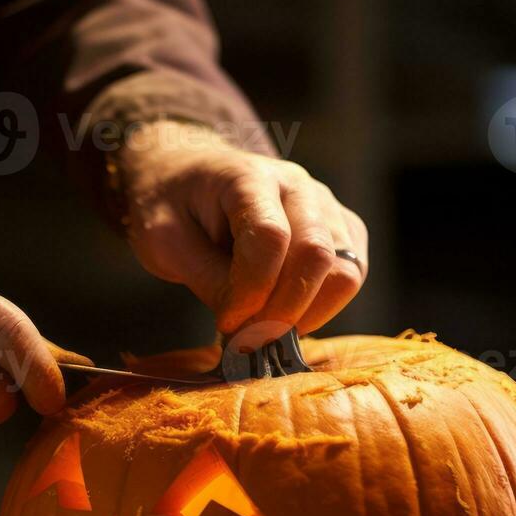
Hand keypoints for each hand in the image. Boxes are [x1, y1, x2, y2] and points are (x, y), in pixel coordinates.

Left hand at [111, 119, 367, 337]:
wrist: (188, 175)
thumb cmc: (171, 205)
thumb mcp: (164, 241)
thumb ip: (206, 278)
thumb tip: (246, 326)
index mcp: (248, 177)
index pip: (270, 238)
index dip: (251, 292)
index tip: (226, 325)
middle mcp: (298, 186)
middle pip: (316, 256)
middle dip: (281, 312)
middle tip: (245, 341)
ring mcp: (325, 206)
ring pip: (344, 271)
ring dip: (304, 314)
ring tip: (261, 330)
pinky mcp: (341, 229)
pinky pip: (350, 275)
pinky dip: (320, 307)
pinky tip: (280, 314)